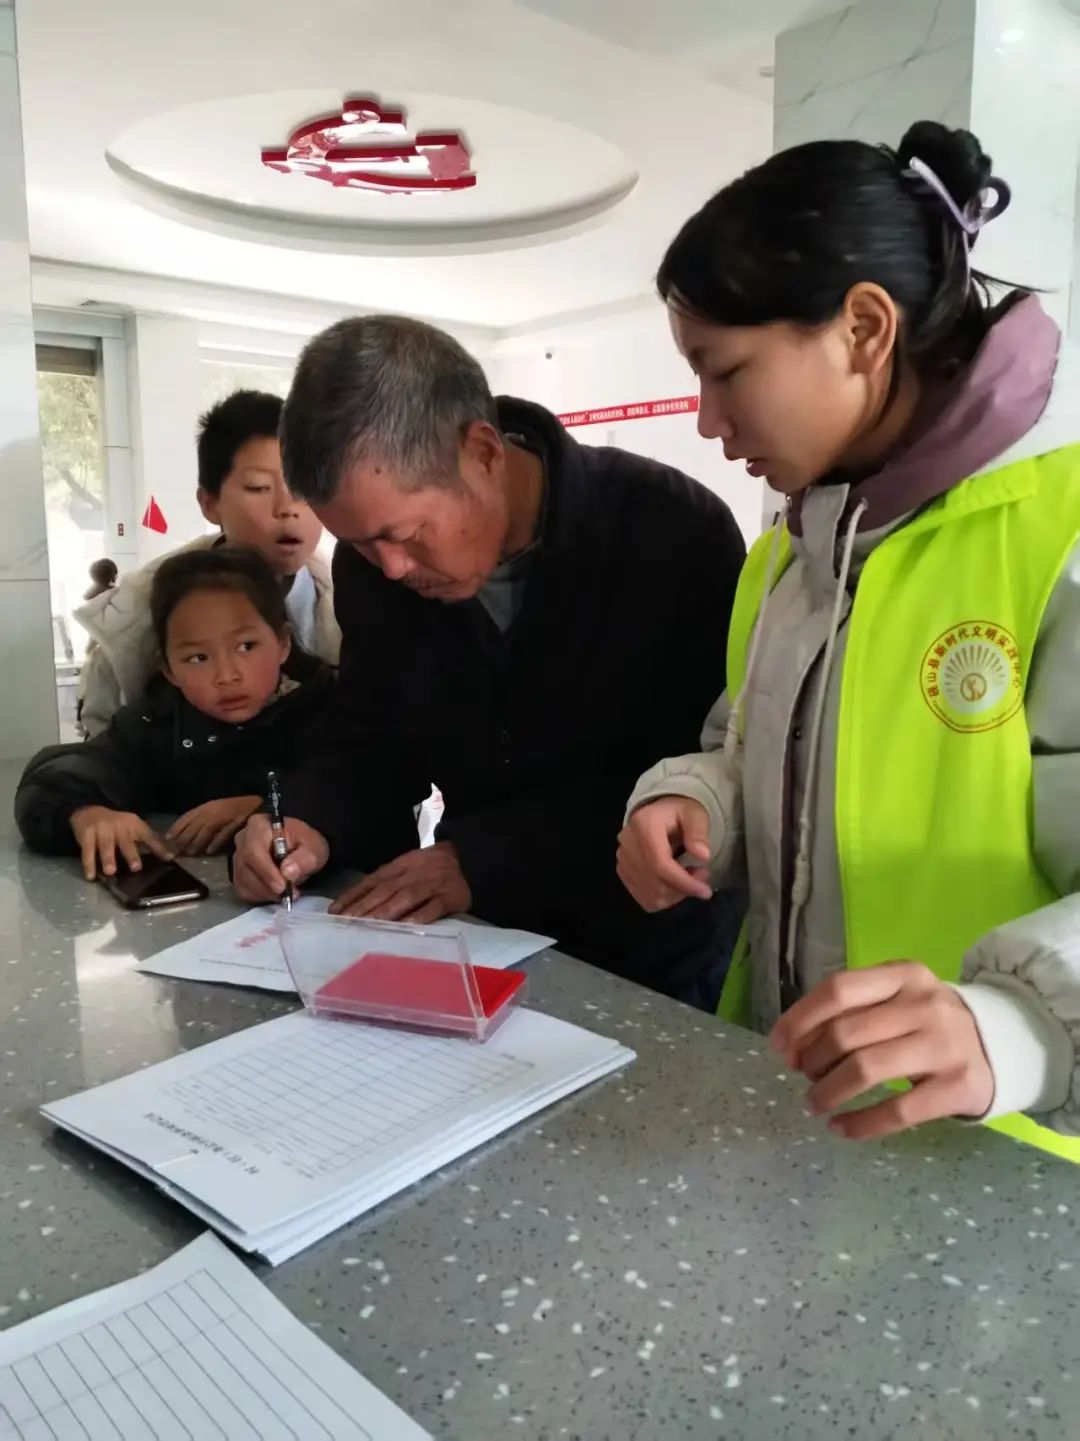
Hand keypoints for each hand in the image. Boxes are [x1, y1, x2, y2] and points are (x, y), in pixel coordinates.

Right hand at [70, 805, 173, 880]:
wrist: (89, 810)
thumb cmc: (117, 824)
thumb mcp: (134, 828)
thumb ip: (150, 841)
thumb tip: (171, 855)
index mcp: (134, 824)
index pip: (149, 836)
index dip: (159, 847)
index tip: (169, 858)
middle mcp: (119, 826)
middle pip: (125, 841)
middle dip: (131, 854)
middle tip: (136, 868)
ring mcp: (102, 829)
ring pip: (105, 845)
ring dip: (108, 858)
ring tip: (110, 872)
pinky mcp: (86, 834)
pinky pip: (87, 850)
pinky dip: (88, 863)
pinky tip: (90, 875)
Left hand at [166, 796, 261, 855]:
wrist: (260, 803)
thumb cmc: (238, 808)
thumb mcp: (219, 810)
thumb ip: (205, 820)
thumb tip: (189, 834)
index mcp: (209, 805)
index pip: (189, 815)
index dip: (178, 826)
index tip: (168, 837)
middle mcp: (215, 809)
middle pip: (196, 824)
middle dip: (185, 837)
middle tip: (177, 850)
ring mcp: (226, 815)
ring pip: (208, 829)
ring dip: (197, 841)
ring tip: (190, 853)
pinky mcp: (238, 822)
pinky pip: (224, 833)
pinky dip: (216, 842)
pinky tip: (210, 851)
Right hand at [232, 813, 328, 901]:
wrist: (299, 846)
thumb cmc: (304, 843)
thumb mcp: (314, 847)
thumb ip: (304, 858)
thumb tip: (287, 873)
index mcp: (259, 826)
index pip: (254, 851)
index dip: (266, 872)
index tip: (282, 886)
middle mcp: (242, 840)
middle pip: (246, 868)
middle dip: (268, 886)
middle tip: (289, 894)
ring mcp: (237, 857)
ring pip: (243, 881)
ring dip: (266, 893)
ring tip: (286, 893)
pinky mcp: (238, 873)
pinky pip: (243, 890)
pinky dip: (260, 896)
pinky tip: (275, 894)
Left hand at [330, 842, 470, 924]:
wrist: (473, 857)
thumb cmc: (436, 866)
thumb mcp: (410, 865)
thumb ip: (389, 880)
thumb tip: (359, 900)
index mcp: (402, 864)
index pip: (372, 880)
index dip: (353, 895)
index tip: (334, 912)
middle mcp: (414, 873)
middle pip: (385, 890)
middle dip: (363, 907)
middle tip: (345, 923)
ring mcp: (432, 884)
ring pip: (405, 897)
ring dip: (385, 912)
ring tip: (368, 926)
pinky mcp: (451, 896)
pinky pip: (433, 907)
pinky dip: (419, 916)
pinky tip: (406, 926)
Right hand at [617, 796, 712, 911]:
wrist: (659, 813)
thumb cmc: (679, 813)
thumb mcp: (695, 815)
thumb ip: (698, 833)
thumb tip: (702, 856)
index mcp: (644, 824)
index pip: (659, 863)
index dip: (683, 882)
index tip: (704, 890)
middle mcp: (627, 842)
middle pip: (654, 882)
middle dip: (683, 888)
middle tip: (702, 875)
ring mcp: (622, 859)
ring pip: (649, 895)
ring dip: (675, 894)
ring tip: (689, 877)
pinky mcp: (623, 872)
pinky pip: (644, 898)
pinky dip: (664, 898)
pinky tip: (675, 885)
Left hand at [769, 962, 994, 1140]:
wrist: (1001, 1045)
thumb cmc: (927, 1022)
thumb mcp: (896, 1000)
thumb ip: (849, 1013)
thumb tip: (790, 1048)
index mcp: (902, 975)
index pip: (838, 990)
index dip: (799, 1020)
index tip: (778, 1047)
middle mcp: (924, 1005)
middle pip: (846, 1033)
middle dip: (812, 1060)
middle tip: (804, 1077)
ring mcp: (944, 1046)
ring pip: (866, 1070)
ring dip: (828, 1092)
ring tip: (814, 1104)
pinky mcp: (958, 1087)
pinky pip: (897, 1111)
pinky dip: (860, 1123)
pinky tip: (841, 1128)